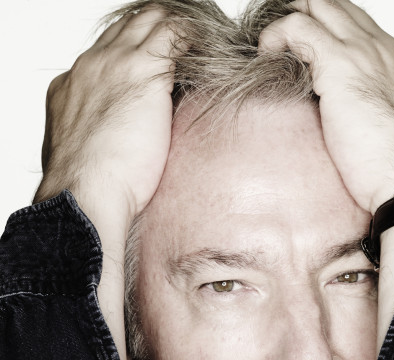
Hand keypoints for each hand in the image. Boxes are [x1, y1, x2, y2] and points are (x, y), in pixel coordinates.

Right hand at [34, 8, 182, 359]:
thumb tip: (133, 160)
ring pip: (151, 21)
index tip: (157, 66)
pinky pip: (174, 31)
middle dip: (157, 32)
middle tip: (187, 44)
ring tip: (204, 44)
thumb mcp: (91, 162)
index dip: (134, 53)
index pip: (108, 55)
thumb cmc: (89, 194)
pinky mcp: (143, 72)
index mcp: (73, 90)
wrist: (84, 198)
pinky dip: (194, 36)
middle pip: (129, 29)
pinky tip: (214, 49)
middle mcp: (91, 68)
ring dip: (178, 30)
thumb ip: (108, 147)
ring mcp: (115, 66)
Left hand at [259, 0, 393, 213]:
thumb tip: (345, 130)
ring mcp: (365, 54)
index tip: (307, 53)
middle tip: (283, 37)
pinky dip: (277, 34)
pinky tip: (265, 54)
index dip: (332, 35)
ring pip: (322, 8)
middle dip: (310, 16)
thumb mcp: (389, 136)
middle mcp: (386, 52)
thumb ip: (371, 118)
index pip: (362, 33)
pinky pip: (299, 28)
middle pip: (342, 11)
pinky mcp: (340, 65)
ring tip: (270, 46)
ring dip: (292, 21)